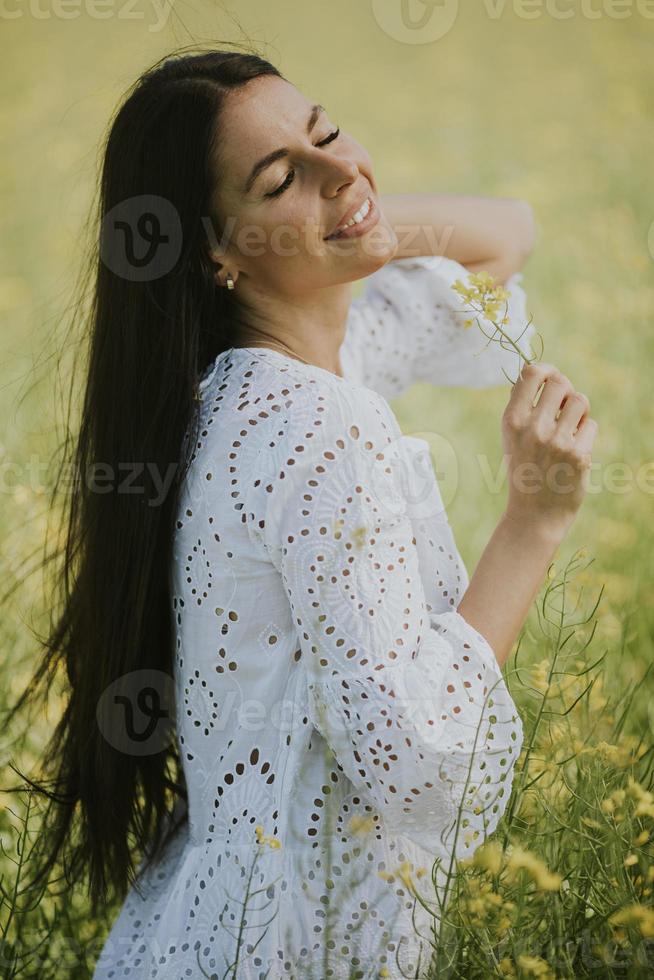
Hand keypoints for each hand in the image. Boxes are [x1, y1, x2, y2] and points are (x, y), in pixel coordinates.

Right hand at [501, 361, 597, 537]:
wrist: (535, 513)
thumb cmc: (524, 469)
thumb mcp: (511, 437)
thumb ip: (521, 405)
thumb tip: (533, 370)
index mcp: (512, 421)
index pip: (532, 373)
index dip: (546, 369)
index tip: (551, 377)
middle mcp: (533, 428)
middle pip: (561, 382)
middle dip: (565, 390)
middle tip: (563, 407)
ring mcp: (557, 441)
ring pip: (581, 401)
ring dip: (579, 411)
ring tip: (569, 429)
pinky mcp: (578, 454)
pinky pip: (591, 425)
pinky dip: (586, 434)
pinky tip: (574, 451)